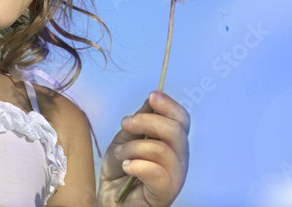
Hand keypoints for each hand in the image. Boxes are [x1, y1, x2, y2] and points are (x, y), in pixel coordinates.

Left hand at [97, 91, 189, 206]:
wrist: (110, 199)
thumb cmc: (121, 169)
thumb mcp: (128, 136)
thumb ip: (142, 118)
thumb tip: (153, 97)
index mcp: (174, 142)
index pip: (182, 119)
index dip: (169, 105)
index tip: (153, 96)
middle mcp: (180, 158)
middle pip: (175, 131)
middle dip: (147, 121)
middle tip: (125, 123)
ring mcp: (175, 177)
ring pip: (163, 150)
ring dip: (134, 147)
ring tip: (120, 153)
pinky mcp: (165, 194)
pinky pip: (156, 173)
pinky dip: (137, 165)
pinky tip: (127, 166)